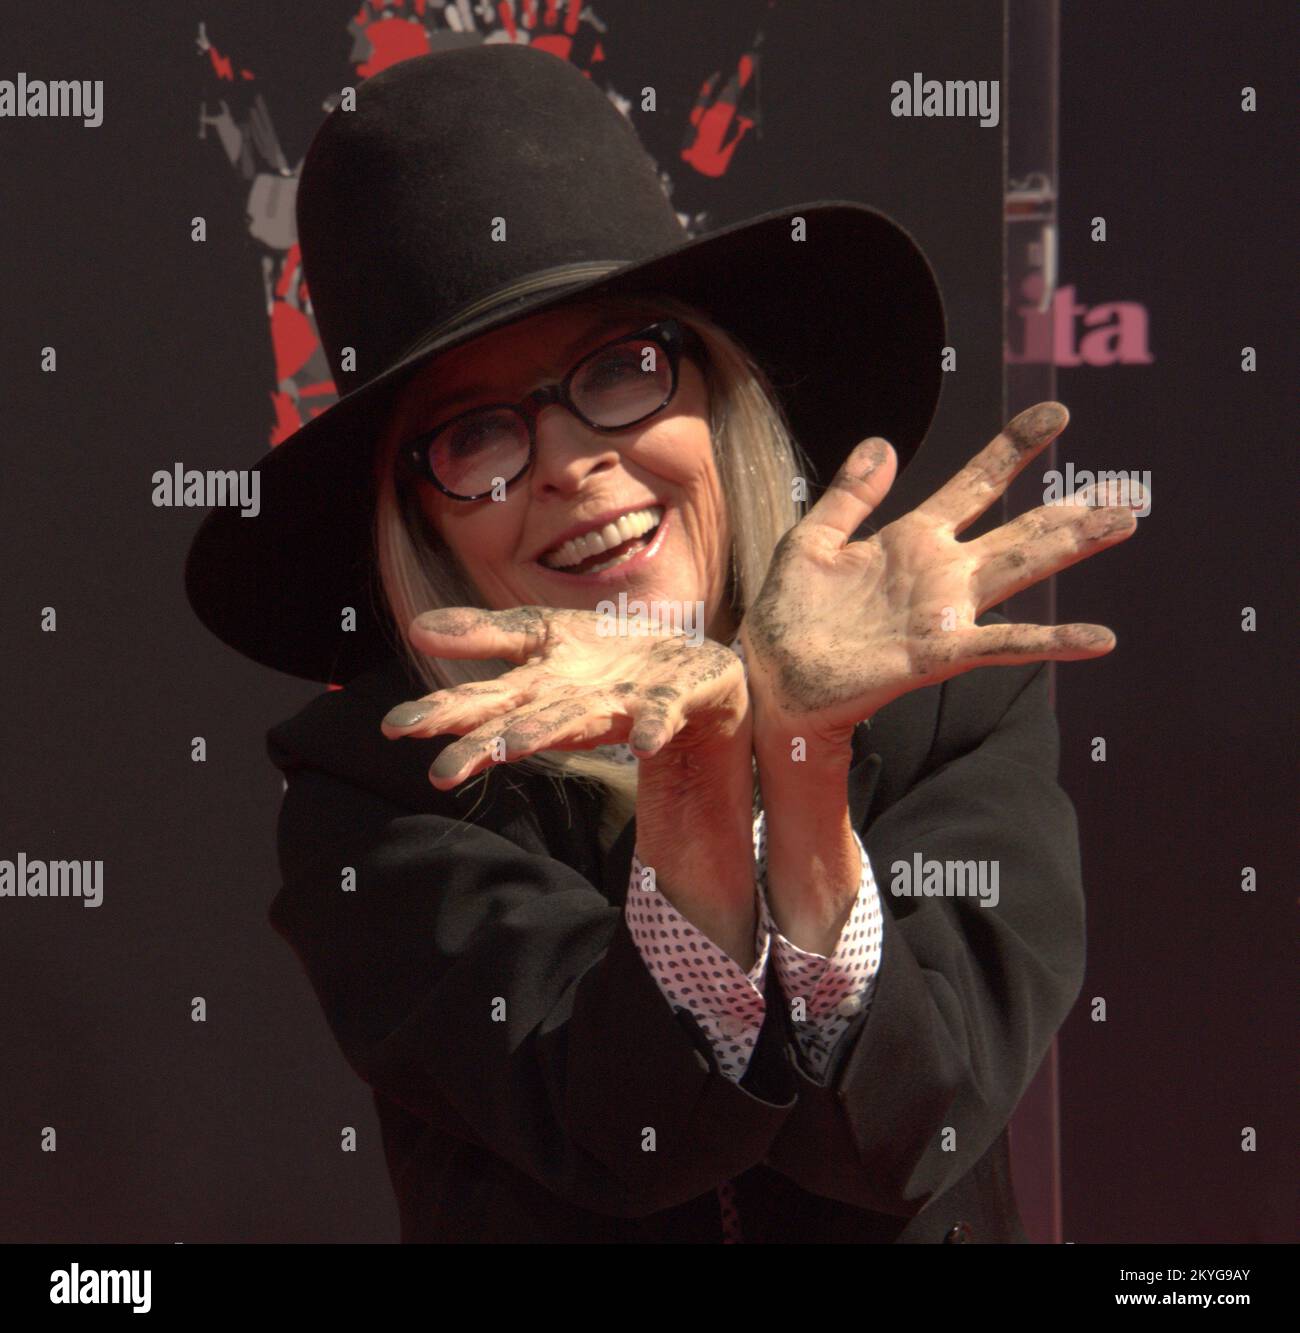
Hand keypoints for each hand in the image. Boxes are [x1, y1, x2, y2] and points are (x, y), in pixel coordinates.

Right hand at [380, 606, 748, 788]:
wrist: (685, 664)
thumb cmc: (605, 655)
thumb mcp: (539, 632)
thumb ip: (483, 634)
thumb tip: (416, 628)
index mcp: (537, 688)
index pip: (482, 701)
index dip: (441, 714)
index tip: (395, 728)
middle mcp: (570, 705)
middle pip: (519, 723)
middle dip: (482, 746)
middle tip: (440, 774)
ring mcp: (617, 705)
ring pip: (575, 723)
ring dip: (547, 735)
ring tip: (517, 747)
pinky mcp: (666, 701)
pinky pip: (660, 716)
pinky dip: (654, 729)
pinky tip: (647, 743)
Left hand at [740, 402, 1142, 746]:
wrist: (769, 676)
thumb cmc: (787, 615)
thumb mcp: (813, 538)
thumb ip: (851, 494)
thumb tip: (884, 442)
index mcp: (910, 539)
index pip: (973, 484)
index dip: (1012, 449)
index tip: (1054, 415)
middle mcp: (938, 573)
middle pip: (1017, 530)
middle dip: (1070, 510)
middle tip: (1127, 492)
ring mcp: (943, 612)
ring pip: (1020, 569)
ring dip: (1072, 546)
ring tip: (1124, 523)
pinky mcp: (936, 652)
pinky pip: (1004, 644)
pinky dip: (1052, 640)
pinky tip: (1099, 638)